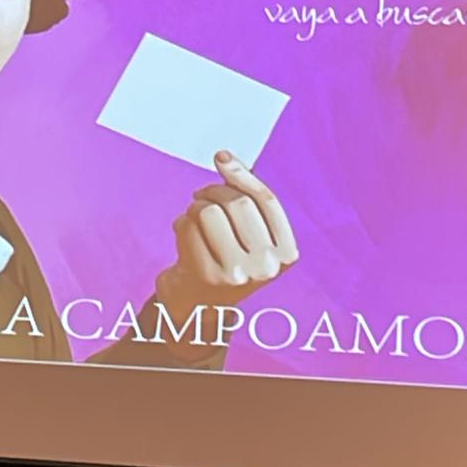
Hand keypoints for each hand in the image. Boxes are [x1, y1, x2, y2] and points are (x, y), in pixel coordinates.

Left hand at [157, 152, 298, 323]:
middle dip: (213, 191)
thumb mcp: (246, 232)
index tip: (221, 157)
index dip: (242, 174)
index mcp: (286, 254)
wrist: (196, 309)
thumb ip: (244, 195)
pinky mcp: (207, 276)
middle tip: (199, 197)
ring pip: (209, 211)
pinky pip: (187, 226)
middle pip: (237, 202)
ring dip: (194, 208)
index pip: (266, 200)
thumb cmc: (223, 261)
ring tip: (192, 221)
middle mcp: (267, 266)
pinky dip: (180, 224)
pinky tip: (183, 239)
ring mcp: (239, 273)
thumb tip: (225, 157)